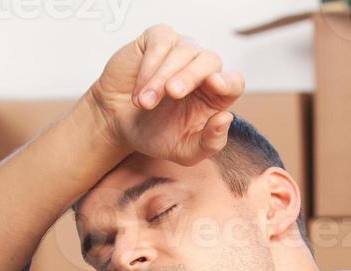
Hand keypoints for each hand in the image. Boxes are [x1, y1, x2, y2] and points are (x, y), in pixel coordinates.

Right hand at [87, 23, 244, 165]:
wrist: (116, 123)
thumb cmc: (155, 134)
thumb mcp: (184, 151)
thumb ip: (209, 143)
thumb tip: (226, 119)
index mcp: (215, 96)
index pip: (234, 82)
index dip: (228, 81)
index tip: (215, 84)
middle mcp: (203, 69)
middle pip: (210, 60)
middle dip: (190, 76)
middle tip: (172, 93)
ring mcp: (182, 51)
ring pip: (183, 51)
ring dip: (161, 79)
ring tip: (144, 103)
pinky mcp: (159, 39)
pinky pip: (161, 43)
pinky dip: (150, 66)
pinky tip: (139, 89)